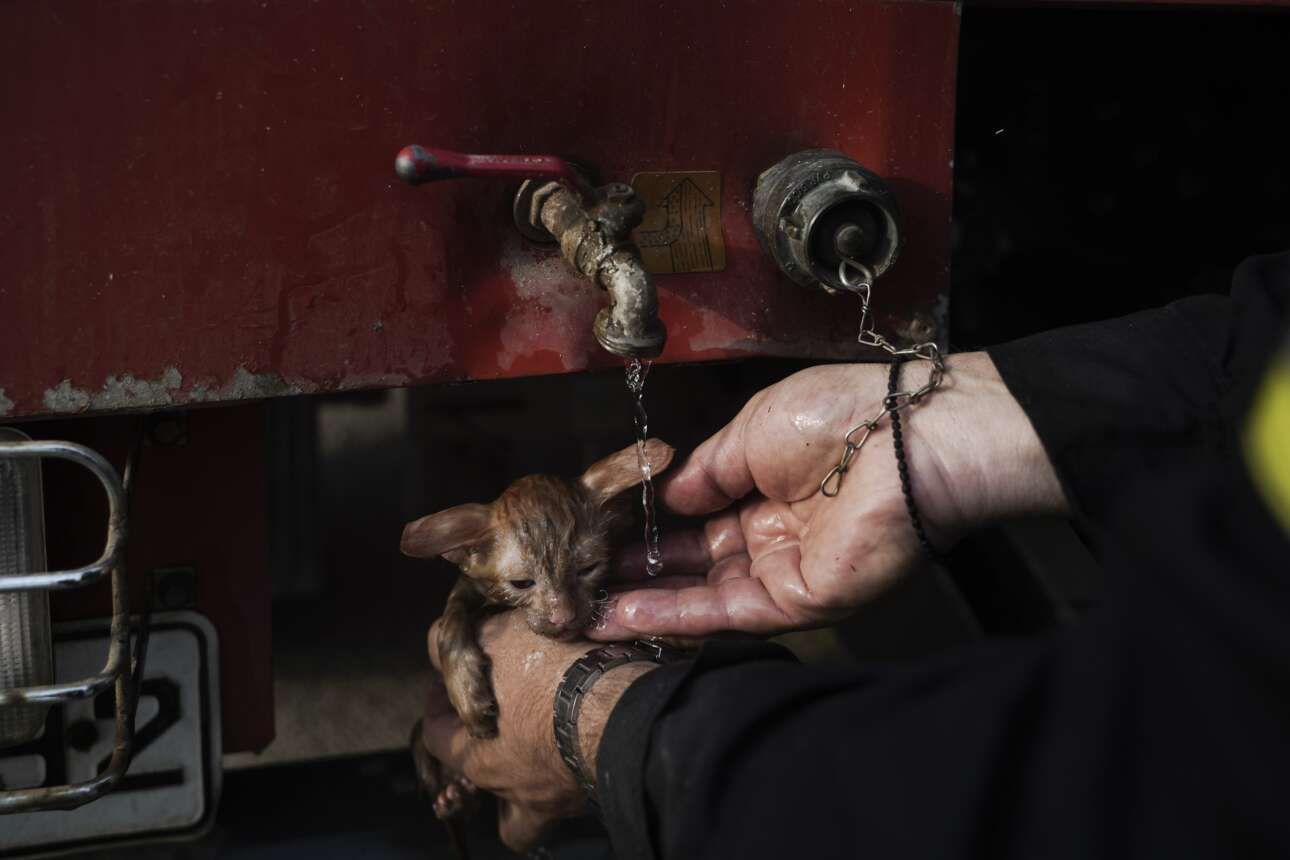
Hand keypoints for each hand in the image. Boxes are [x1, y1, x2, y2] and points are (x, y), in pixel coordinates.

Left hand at [421, 611, 654, 852]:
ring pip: (527, 809)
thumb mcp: (495, 640)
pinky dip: (572, 773)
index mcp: (478, 759)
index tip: (449, 682)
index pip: (434, 737)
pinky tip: (580, 740)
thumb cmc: (554, 677)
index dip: (438, 703)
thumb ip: (456, 645)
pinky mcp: (598, 795)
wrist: (627, 707)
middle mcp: (514, 791)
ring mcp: (558, 801)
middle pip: (482, 776)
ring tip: (540, 739)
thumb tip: (438, 646)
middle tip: (500, 707)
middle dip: (485, 743)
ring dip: (528, 779)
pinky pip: (574, 795)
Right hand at [590, 352, 1066, 639]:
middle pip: (693, 565)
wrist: (905, 436)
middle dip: (634, 573)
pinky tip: (620, 613)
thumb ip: (704, 472)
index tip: (596, 536)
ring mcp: (787, 571)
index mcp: (765, 489)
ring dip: (641, 603)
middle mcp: (773, 535)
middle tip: (575, 581)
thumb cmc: (836, 416)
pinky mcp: (801, 601)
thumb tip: (664, 498)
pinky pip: (727, 612)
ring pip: (702, 596)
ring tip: (581, 609)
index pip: (695, 521)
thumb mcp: (748, 430)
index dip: (646, 531)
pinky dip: (673, 614)